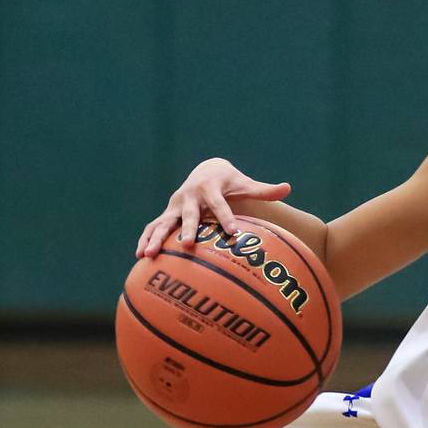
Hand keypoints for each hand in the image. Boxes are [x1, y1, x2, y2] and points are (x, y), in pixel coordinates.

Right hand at [137, 159, 291, 257]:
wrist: (205, 170)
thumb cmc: (229, 182)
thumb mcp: (245, 184)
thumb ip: (264, 190)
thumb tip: (288, 188)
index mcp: (210, 189)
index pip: (221, 205)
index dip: (227, 218)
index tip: (233, 232)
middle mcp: (190, 197)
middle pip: (189, 215)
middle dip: (188, 230)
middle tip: (188, 246)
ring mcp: (175, 206)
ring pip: (163, 222)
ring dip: (155, 238)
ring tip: (147, 256)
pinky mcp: (167, 214)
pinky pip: (154, 227)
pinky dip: (146, 239)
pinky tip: (139, 256)